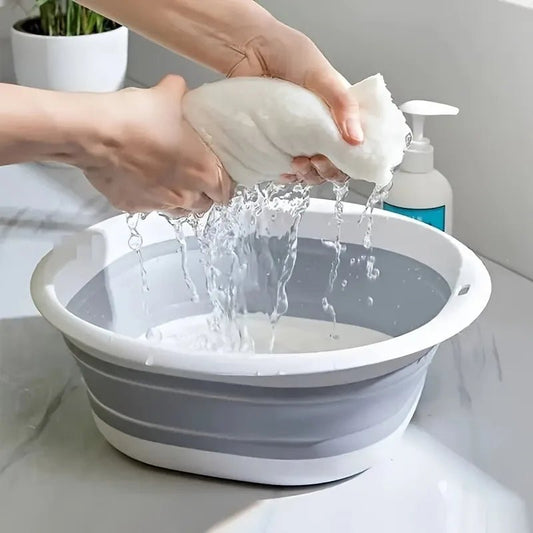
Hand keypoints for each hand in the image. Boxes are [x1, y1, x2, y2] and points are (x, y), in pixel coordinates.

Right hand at [72, 75, 232, 214]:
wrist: (94, 134)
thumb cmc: (135, 118)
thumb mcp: (168, 95)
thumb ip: (182, 94)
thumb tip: (179, 90)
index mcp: (203, 173)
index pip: (226, 191)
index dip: (225, 184)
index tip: (220, 176)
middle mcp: (184, 195)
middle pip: (204, 204)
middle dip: (204, 194)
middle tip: (197, 177)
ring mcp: (158, 204)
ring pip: (180, 210)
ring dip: (181, 199)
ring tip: (173, 182)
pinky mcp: (133, 206)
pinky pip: (149, 207)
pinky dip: (151, 198)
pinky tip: (144, 181)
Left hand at [230, 23, 361, 184]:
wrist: (248, 49)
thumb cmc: (286, 52)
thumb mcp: (321, 74)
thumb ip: (341, 104)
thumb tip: (356, 138)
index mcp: (339, 112)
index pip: (356, 145)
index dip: (354, 158)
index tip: (345, 160)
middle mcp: (321, 128)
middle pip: (335, 164)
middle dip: (329, 170)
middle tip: (318, 161)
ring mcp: (298, 139)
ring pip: (312, 171)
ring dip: (309, 175)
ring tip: (298, 163)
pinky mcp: (277, 145)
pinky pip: (287, 171)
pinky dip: (289, 176)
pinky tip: (285, 171)